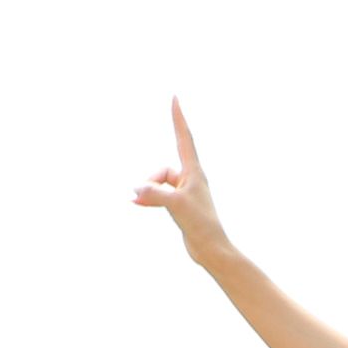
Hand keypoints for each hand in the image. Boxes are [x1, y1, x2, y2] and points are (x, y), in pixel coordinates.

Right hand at [133, 98, 234, 264]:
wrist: (211, 249)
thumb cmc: (200, 225)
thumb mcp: (175, 206)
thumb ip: (154, 194)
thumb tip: (136, 190)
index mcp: (194, 173)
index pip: (184, 138)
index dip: (178, 118)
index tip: (175, 99)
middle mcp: (191, 179)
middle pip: (164, 170)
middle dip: (152, 180)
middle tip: (145, 194)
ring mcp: (185, 193)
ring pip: (159, 184)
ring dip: (149, 192)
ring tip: (141, 203)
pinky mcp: (180, 206)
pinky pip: (159, 195)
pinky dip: (148, 198)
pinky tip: (137, 203)